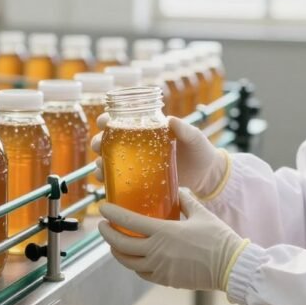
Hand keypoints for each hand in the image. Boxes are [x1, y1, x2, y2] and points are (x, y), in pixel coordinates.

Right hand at [91, 115, 227, 196]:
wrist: (207, 175)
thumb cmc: (200, 151)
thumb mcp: (194, 138)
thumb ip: (185, 130)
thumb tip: (171, 120)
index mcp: (149, 129)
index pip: (122, 119)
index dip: (108, 119)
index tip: (102, 122)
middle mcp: (139, 145)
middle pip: (110, 141)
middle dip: (98, 142)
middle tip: (98, 147)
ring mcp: (139, 163)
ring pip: (110, 161)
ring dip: (100, 164)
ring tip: (100, 171)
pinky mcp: (141, 180)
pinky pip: (120, 180)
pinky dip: (110, 182)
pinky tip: (106, 185)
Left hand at [98, 189, 249, 290]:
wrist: (230, 267)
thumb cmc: (218, 238)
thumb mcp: (201, 213)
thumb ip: (186, 200)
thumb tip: (178, 190)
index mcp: (164, 232)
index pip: (129, 221)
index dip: (112, 214)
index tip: (102, 208)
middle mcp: (157, 251)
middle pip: (121, 244)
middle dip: (107, 234)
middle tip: (102, 225)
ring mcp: (159, 268)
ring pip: (128, 262)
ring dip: (117, 251)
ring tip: (114, 242)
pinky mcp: (165, 280)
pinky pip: (141, 273)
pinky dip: (133, 264)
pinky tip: (134, 257)